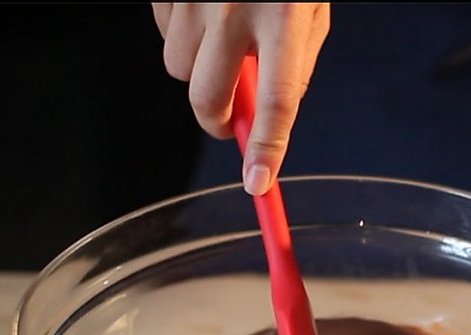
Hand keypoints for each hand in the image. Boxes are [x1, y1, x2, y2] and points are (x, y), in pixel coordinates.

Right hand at [152, 3, 329, 194]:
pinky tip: (205, 14)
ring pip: (178, 68)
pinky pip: (163, 34)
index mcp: (283, 16)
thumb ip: (294, 62)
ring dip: (199, 69)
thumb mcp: (308, 10)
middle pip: (209, 97)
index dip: (265, 149)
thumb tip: (272, 115)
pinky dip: (182, 35)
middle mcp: (234, 8)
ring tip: (223, 39)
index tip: (259, 182)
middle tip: (230, 119)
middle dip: (217, 121)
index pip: (276, 102)